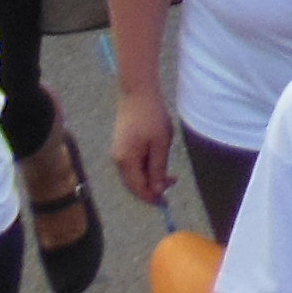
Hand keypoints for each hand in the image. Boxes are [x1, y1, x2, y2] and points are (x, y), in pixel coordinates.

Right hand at [111, 89, 176, 209]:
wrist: (138, 92)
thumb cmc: (152, 116)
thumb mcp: (161, 143)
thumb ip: (158, 168)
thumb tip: (157, 190)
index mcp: (126, 161)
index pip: (137, 188)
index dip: (152, 196)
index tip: (167, 200)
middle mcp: (118, 160)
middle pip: (134, 183)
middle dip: (152, 187)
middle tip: (173, 181)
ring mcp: (118, 153)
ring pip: (134, 174)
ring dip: (150, 176)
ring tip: (169, 170)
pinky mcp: (122, 145)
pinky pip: (134, 164)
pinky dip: (146, 167)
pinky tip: (158, 159)